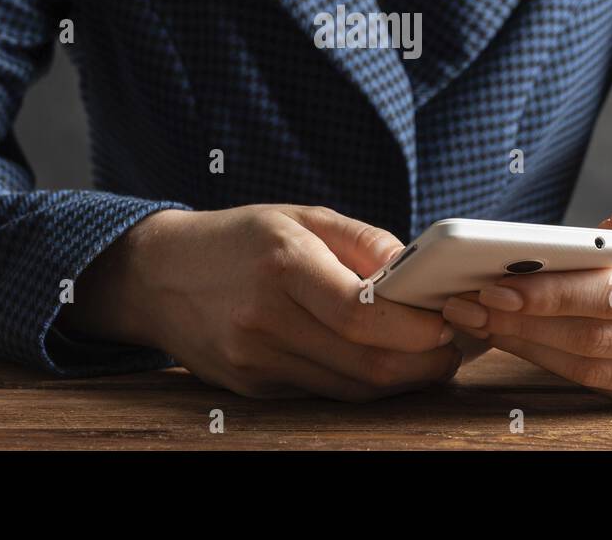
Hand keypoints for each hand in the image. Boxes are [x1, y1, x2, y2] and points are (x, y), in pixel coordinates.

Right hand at [61, 204, 461, 400]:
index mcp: (282, 265)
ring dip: (399, 380)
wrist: (157, 275)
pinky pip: (323, 394)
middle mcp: (264, 319)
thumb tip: (421, 271)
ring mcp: (255, 361)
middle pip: (365, 364)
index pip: (362, 315)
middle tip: (454, 349)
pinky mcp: (252, 389)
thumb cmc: (238, 238)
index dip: (416, 327)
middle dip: (423, 364)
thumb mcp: (301, 216)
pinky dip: (360, 382)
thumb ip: (365, 241)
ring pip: (350, 390)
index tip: (449, 322)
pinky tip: (379, 361)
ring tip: (427, 356)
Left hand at [442, 200, 611, 408]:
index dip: (554, 294)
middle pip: (596, 338)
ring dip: (526, 345)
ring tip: (480, 318)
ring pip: (588, 368)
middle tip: (472, 303)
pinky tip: (511, 336)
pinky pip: (592, 382)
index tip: (498, 286)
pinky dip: (545, 360)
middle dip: (526, 322)